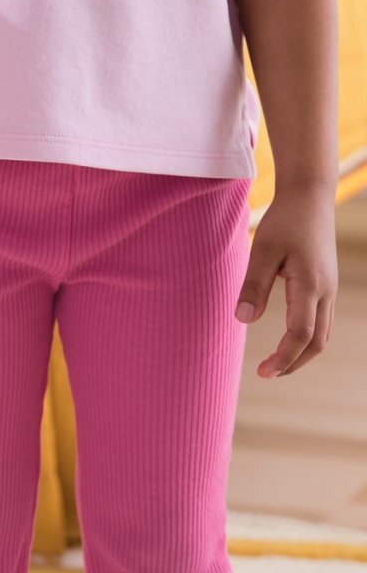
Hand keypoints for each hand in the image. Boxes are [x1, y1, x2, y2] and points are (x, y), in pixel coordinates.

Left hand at [235, 183, 336, 377]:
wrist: (310, 198)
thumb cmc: (285, 221)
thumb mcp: (263, 250)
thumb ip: (254, 285)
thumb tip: (243, 320)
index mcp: (310, 285)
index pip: (301, 334)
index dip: (283, 357)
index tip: (263, 372)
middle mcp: (325, 291)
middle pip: (317, 342)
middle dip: (293, 363)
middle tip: (267, 374)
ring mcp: (329, 288)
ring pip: (323, 334)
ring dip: (301, 353)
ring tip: (276, 364)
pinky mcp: (326, 284)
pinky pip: (322, 321)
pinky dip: (307, 338)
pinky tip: (288, 340)